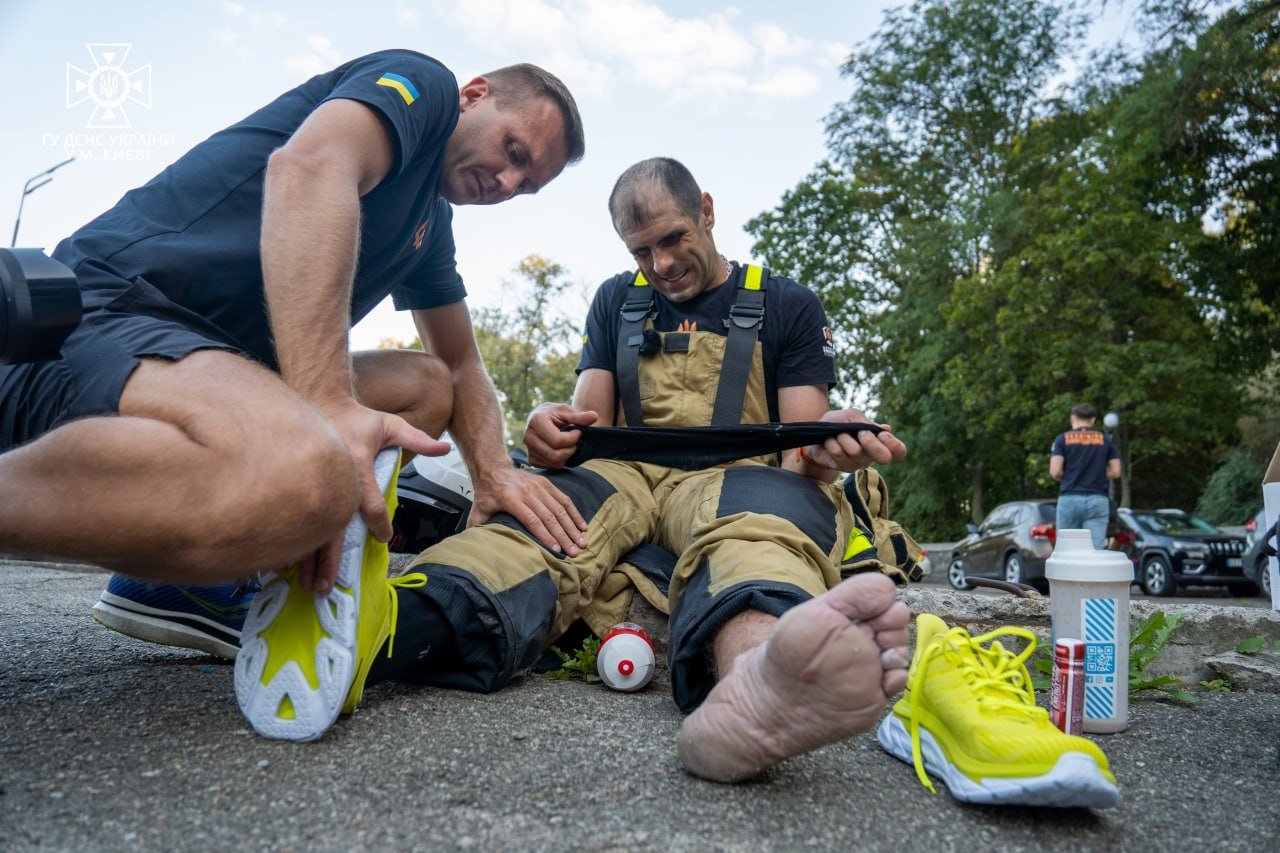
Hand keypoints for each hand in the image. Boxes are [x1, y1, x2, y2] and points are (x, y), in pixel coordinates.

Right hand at [296, 398, 449, 593]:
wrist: (319, 402)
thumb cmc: (355, 418)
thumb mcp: (389, 425)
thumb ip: (416, 439)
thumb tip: (443, 449)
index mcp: (355, 465)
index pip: (368, 503)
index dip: (378, 523)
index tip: (383, 536)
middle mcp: (332, 479)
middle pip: (332, 527)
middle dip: (330, 560)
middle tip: (328, 586)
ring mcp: (312, 485)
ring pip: (310, 530)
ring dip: (308, 560)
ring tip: (307, 585)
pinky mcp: (299, 488)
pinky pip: (295, 521)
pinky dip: (293, 544)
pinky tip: (287, 567)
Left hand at [469, 466, 588, 556]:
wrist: (494, 468)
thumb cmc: (487, 492)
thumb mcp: (478, 509)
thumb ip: (477, 527)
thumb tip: (472, 545)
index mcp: (511, 499)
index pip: (532, 520)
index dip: (545, 536)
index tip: (556, 550)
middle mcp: (527, 491)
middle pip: (550, 517)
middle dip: (564, 536)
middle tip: (574, 552)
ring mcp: (538, 486)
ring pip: (559, 508)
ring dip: (572, 527)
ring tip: (582, 542)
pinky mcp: (546, 483)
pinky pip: (563, 498)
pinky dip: (574, 512)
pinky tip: (582, 525)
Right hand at [523, 403, 597, 469]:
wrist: (540, 419)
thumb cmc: (554, 414)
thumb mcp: (566, 411)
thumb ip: (579, 416)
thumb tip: (594, 416)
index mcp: (536, 421)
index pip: (557, 440)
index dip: (572, 438)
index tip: (578, 431)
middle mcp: (528, 437)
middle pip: (555, 455)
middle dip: (571, 449)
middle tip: (575, 441)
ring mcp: (529, 450)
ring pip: (554, 463)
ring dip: (567, 455)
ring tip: (569, 444)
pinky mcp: (532, 459)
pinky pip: (551, 467)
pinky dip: (561, 461)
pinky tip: (561, 450)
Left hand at [805, 408, 907, 472]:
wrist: (814, 434)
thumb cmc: (836, 424)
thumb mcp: (850, 415)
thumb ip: (865, 422)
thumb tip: (887, 429)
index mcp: (879, 442)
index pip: (899, 451)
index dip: (895, 445)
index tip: (882, 435)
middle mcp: (871, 455)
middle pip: (884, 457)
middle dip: (871, 442)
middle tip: (860, 434)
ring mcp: (858, 463)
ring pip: (856, 451)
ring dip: (843, 437)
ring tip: (838, 434)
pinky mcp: (843, 467)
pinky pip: (839, 453)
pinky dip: (832, 442)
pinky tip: (829, 442)